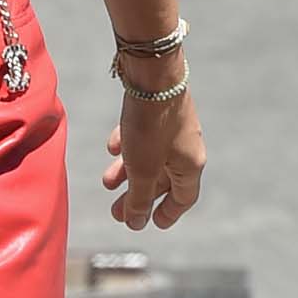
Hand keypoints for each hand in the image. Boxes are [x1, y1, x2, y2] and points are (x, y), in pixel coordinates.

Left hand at [104, 84, 204, 230]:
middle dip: (138, 197)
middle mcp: (187, 147)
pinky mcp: (160, 110)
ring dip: (129, 173)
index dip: (168, 213)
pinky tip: (112, 148)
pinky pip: (145, 135)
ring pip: (151, 157)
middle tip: (116, 212)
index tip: (155, 224)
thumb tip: (137, 224)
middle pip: (163, 180)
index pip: (184, 198)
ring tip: (107, 182)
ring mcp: (174, 127)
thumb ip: (139, 198)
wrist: (152, 73)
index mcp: (191, 165)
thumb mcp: (142, 168)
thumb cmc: (151, 125)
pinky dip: (129, 145)